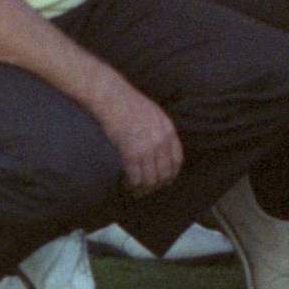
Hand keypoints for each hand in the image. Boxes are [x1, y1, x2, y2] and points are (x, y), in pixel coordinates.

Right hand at [92, 79, 183, 195]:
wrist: (112, 97)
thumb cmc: (128, 104)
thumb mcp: (154, 114)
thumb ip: (160, 131)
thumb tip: (159, 149)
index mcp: (168, 130)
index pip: (177, 160)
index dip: (171, 174)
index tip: (164, 181)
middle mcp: (161, 140)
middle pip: (165, 173)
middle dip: (156, 185)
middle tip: (146, 190)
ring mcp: (147, 147)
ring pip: (151, 180)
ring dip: (143, 189)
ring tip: (135, 191)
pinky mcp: (131, 152)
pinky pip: (135, 178)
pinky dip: (131, 185)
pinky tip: (126, 184)